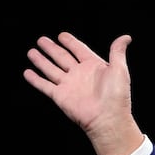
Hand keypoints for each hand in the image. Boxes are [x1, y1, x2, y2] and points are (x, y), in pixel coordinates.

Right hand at [23, 32, 143, 154]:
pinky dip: (35, 79)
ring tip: (31, 52)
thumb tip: (126, 37)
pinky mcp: (60, 96)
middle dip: (51, 49)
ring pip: (51, 69)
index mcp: (93, 66)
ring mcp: (69, 85)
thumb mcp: (119, 69)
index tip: (62, 35)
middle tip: (41, 40)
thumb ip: (117, 51)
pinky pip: (44, 85)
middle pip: (62, 57)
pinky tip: (28, 73)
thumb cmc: (117, 96)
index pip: (79, 50)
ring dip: (41, 61)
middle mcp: (80, 75)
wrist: (108, 119)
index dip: (71, 42)